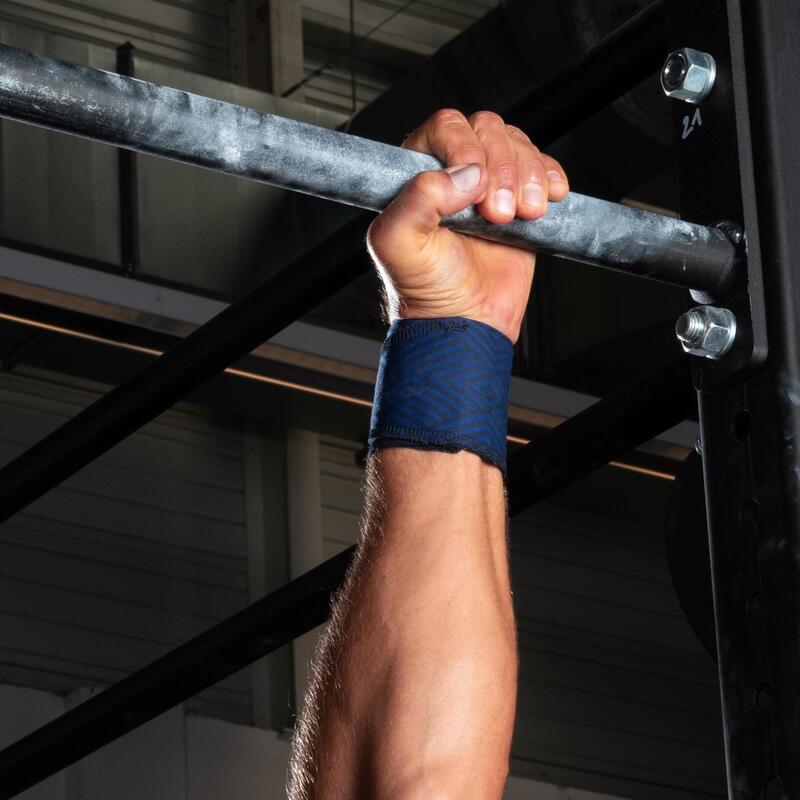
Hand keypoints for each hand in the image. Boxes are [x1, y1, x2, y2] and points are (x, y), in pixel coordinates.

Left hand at [367, 109, 568, 343]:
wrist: (466, 321)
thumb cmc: (427, 289)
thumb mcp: (398, 245)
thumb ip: (415, 201)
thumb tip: (464, 174)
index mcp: (417, 173)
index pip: (446, 127)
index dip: (465, 149)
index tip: (475, 191)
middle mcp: (452, 171)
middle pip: (487, 130)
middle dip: (502, 169)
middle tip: (498, 214)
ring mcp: (489, 183)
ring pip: (517, 144)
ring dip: (528, 175)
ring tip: (523, 215)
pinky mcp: (520, 198)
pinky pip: (543, 166)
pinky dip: (550, 177)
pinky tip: (548, 200)